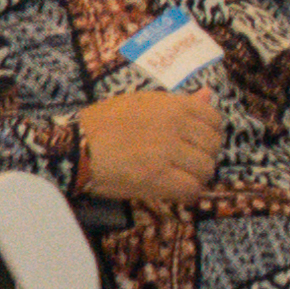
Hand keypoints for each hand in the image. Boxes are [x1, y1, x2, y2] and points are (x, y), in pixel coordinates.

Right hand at [69, 88, 220, 205]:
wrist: (75, 145)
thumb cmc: (103, 123)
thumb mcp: (141, 102)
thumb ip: (178, 101)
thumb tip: (207, 94)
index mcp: (173, 104)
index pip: (215, 120)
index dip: (208, 135)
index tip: (194, 144)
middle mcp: (175, 125)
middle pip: (213, 147)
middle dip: (202, 157)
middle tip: (183, 164)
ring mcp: (167, 151)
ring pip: (205, 169)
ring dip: (194, 177)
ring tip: (176, 178)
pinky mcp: (157, 177)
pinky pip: (191, 189)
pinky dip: (185, 194)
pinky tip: (172, 191)